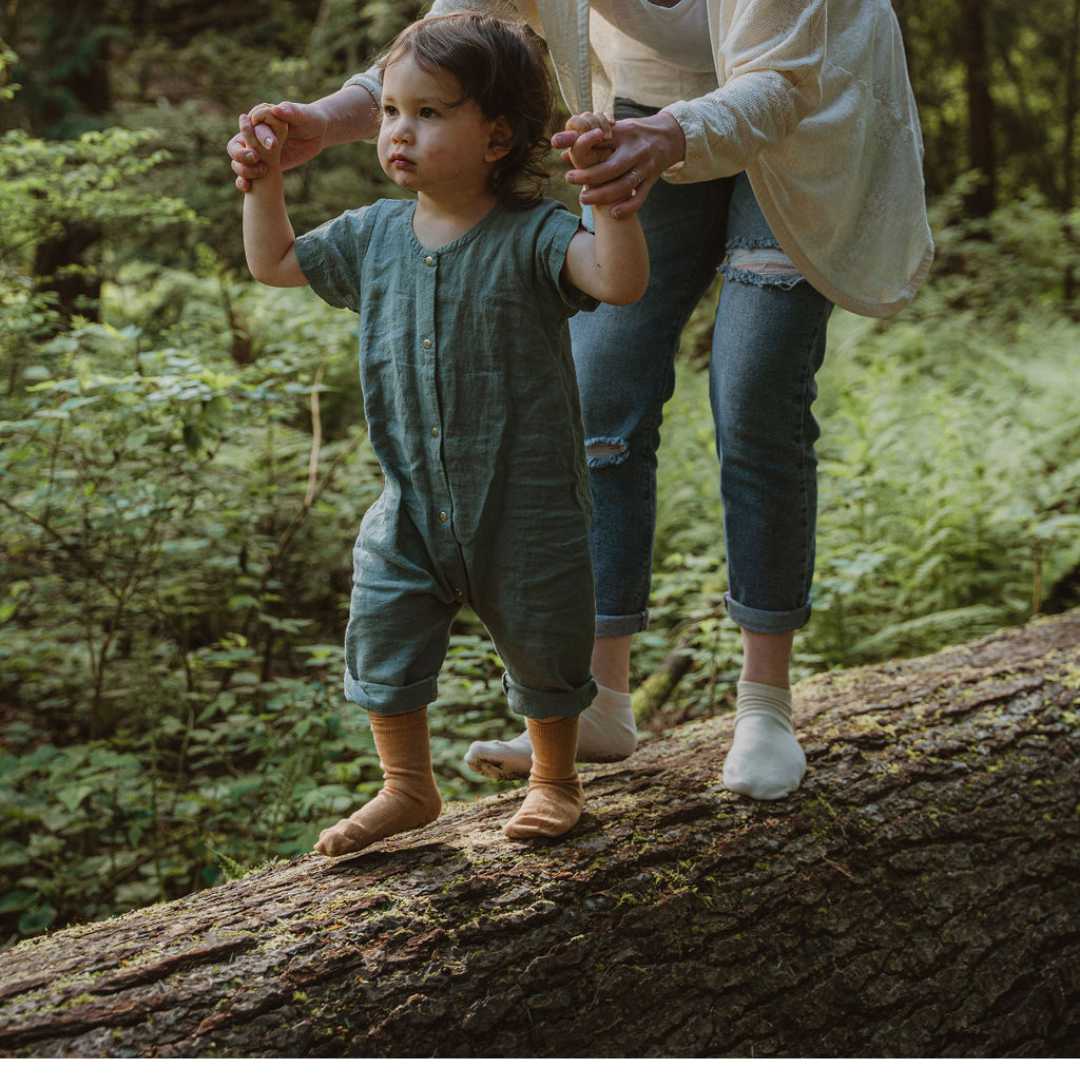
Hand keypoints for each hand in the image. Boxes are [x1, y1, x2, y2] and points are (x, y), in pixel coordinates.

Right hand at [228, 100, 327, 192]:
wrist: (316, 133)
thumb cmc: (309, 118)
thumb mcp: (303, 114)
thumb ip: (291, 111)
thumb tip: (276, 109)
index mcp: (259, 119)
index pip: (249, 127)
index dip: (255, 135)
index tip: (272, 145)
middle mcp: (254, 136)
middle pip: (236, 146)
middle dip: (242, 154)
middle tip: (256, 158)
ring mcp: (258, 152)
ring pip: (238, 162)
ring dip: (242, 170)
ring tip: (257, 173)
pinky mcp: (264, 166)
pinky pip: (248, 175)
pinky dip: (244, 182)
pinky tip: (248, 188)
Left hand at [552, 111, 685, 217]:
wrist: (669, 137)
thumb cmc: (634, 133)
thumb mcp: (615, 129)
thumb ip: (588, 137)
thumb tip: (559, 145)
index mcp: (626, 135)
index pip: (603, 143)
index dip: (584, 151)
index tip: (566, 160)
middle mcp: (637, 152)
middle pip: (612, 168)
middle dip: (589, 177)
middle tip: (569, 179)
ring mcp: (646, 167)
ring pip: (624, 186)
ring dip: (603, 195)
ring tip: (583, 199)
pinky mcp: (652, 181)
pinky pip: (641, 197)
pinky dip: (628, 207)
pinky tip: (613, 214)